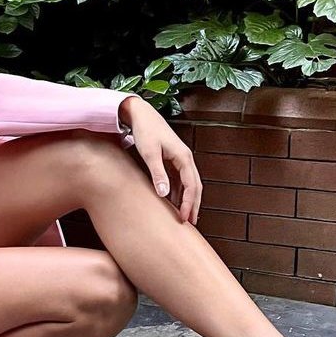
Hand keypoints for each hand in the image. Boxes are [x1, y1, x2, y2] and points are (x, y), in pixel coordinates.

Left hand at [119, 96, 201, 224]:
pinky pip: (180, 179)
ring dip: (187, 199)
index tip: (185, 218)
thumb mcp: (150, 153)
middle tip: (191, 222)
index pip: (191, 185)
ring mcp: (180, 159)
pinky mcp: (172, 159)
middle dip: (194, 204)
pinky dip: (179, 191)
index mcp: (184, 157)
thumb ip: (158, 174)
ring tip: (184, 215)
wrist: (140, 114)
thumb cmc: (145, 131)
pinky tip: (173, 201)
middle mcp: (185, 158)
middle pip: (195, 186)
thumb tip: (164, 194)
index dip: (189, 203)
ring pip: (189, 183)